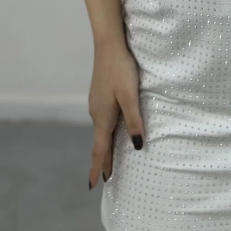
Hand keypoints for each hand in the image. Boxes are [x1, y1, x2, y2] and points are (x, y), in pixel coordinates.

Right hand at [88, 42, 144, 187]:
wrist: (108, 44)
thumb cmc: (120, 69)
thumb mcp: (130, 95)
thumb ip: (134, 120)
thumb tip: (137, 146)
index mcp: (103, 116)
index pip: (100, 149)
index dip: (98, 167)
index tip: (93, 185)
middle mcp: (96, 112)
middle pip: (100, 142)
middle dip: (102, 160)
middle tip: (105, 178)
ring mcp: (97, 103)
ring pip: (101, 130)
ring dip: (104, 146)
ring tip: (109, 159)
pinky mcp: (100, 94)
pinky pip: (103, 120)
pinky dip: (106, 132)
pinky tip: (112, 130)